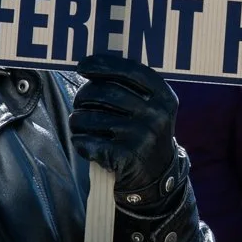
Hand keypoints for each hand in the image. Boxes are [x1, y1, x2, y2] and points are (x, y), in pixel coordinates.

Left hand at [70, 53, 179, 196]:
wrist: (156, 177)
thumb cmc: (144, 133)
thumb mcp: (151, 107)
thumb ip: (132, 86)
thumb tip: (93, 65)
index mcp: (164, 97)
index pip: (131, 71)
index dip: (103, 65)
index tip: (82, 66)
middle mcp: (156, 114)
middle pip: (105, 92)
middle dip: (83, 95)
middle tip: (79, 102)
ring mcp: (143, 136)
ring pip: (91, 118)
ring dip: (77, 120)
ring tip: (78, 124)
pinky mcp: (127, 156)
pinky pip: (89, 142)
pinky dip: (80, 141)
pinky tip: (83, 143)